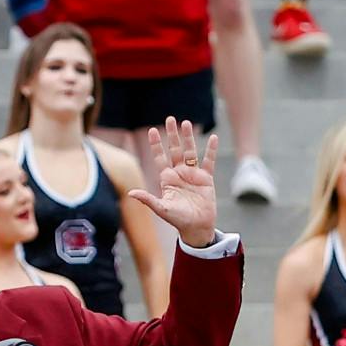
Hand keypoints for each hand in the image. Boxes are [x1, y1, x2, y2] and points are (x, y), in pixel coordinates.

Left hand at [130, 118, 218, 247]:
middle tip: (170, 118)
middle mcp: (179, 173)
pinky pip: (209, 161)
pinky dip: (211, 150)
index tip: (152, 130)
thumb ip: (148, 199)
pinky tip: (213, 138)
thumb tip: (131, 193)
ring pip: (190, 151)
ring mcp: (193, 174)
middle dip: (172, 135)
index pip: (160, 157)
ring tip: (186, 123)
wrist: (197, 227)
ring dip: (188, 138)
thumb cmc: (178, 220)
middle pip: (175, 150)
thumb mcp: (161, 209)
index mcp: (167, 179)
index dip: (156, 144)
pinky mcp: (206, 178)